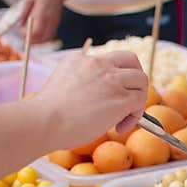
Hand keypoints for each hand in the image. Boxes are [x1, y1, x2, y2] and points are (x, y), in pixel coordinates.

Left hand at [19, 0, 70, 43]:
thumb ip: (24, 13)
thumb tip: (20, 25)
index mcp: (41, 13)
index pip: (36, 31)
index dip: (28, 34)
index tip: (22, 32)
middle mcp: (49, 20)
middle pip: (42, 37)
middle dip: (33, 41)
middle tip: (25, 40)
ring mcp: (55, 22)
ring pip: (47, 38)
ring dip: (39, 41)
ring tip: (31, 39)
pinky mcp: (57, 23)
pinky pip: (51, 35)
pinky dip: (44, 38)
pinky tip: (38, 36)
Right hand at [29, 51, 147, 147]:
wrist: (45, 121)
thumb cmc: (47, 114)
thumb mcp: (62, 86)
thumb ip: (79, 85)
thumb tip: (94, 100)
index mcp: (79, 59)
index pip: (108, 60)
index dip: (114, 78)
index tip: (108, 96)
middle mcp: (97, 64)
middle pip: (131, 59)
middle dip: (135, 79)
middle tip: (129, 98)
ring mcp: (111, 79)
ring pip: (142, 80)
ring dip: (138, 99)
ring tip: (123, 117)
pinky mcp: (120, 98)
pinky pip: (139, 103)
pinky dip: (134, 117)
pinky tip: (119, 127)